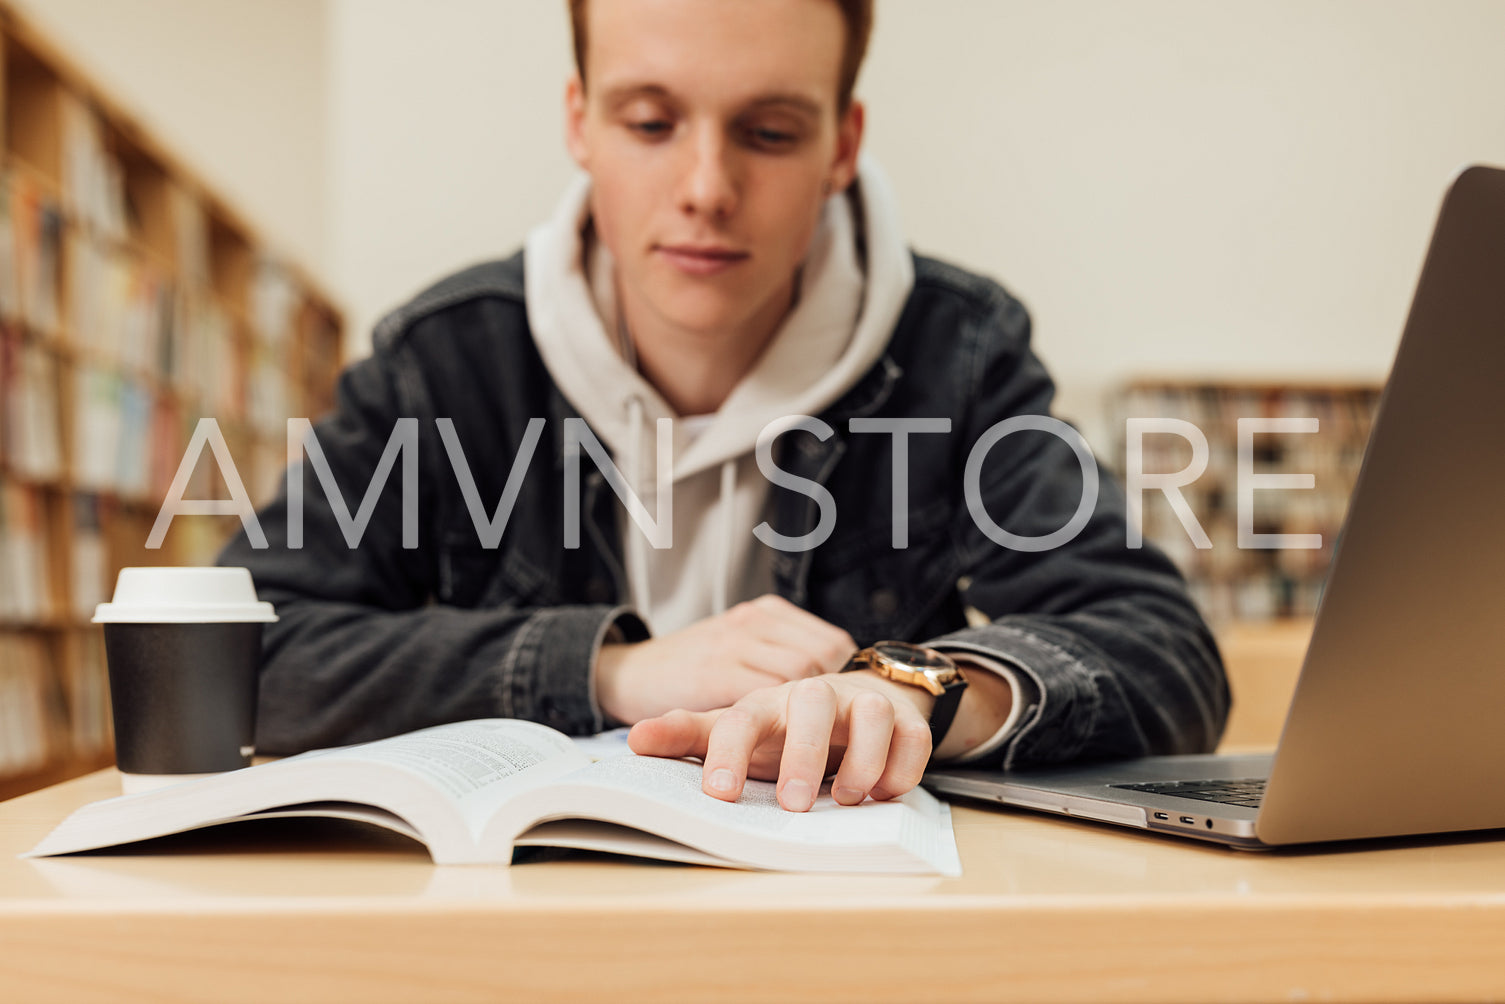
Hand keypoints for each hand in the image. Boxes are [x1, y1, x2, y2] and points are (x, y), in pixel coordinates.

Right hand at [593, 595, 856, 724]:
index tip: (848, 715)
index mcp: (766, 613)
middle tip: (842, 737)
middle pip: (823, 658)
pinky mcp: (715, 672)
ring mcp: (735, 642)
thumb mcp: (740, 655)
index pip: (831, 643)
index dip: (844, 681)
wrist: (625, 672)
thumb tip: (838, 701)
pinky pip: (763, 697)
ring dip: (812, 716)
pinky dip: (777, 727)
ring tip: (822, 751)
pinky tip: (780, 750)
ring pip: (799, 676)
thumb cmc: (690, 675)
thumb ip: (780, 663)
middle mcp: (755, 620)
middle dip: (835, 700)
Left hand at [626, 671, 933, 811]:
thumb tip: (633, 742)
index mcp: (768, 704)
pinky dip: (905, 764)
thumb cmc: (784, 726)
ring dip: (863, 758)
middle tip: (794, 805)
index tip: (719, 794)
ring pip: (871, 713)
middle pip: (812, 704)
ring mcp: (863, 704)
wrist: (853, 699)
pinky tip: (887, 793)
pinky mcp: (903, 719)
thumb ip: (688, 736)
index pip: (743, 717)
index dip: (728, 752)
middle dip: (805, 754)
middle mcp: (816, 697)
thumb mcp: (736, 729)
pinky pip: (912, 734)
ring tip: (848, 799)